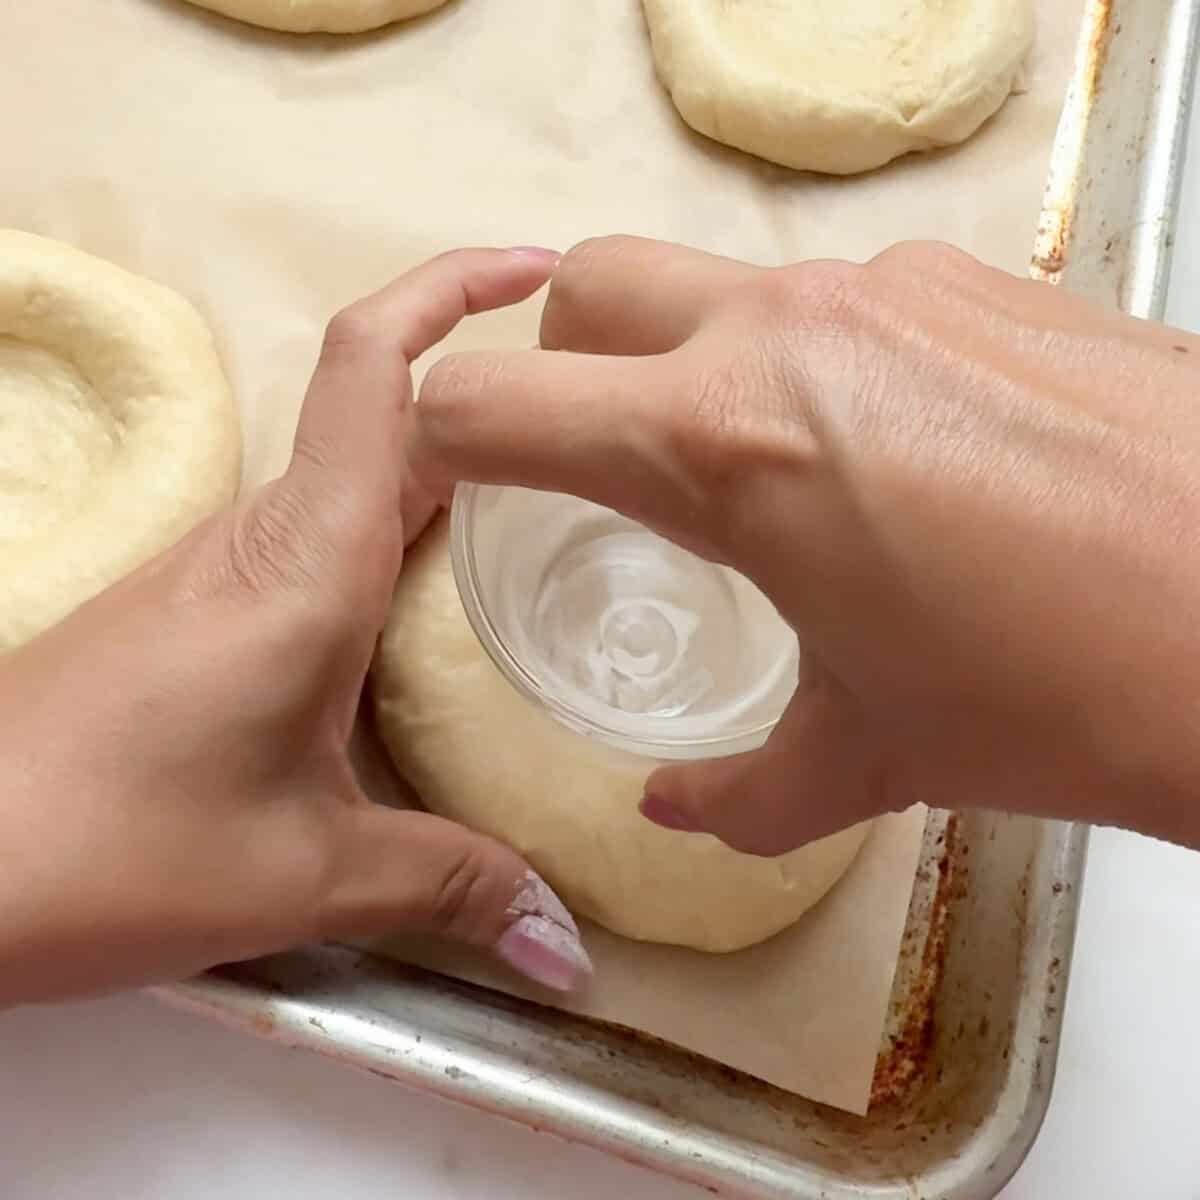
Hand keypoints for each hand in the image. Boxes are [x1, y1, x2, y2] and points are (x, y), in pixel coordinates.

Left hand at [0, 248, 590, 1007]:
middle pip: (385, 408)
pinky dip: (397, 535)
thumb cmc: (118, 845)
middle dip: (489, 390)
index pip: (380, 366)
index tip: (545, 273)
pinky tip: (442, 612)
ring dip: (447, 470)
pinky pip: (323, 536)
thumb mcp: (308, 872)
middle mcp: (268, 535)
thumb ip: (451, 887)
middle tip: (602, 432)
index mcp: (310, 558)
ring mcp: (224, 566)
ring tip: (554, 517)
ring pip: (356, 476)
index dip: (459, 290)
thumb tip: (565, 947)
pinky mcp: (200, 607)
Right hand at [410, 236, 1199, 853]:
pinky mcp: (983, 279)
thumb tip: (677, 808)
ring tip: (773, 475)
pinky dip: (819, 360)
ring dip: (703, 363)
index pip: (493, 402)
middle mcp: (785, 329)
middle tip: (608, 462)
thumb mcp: (867, 758)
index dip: (440, 439)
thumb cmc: (1057, 693)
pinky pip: (845, 298)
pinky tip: (898, 454)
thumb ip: (738, 793)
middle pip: (591, 288)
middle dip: (566, 366)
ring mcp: (891, 287)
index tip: (451, 479)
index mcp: (718, 444)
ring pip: (724, 284)